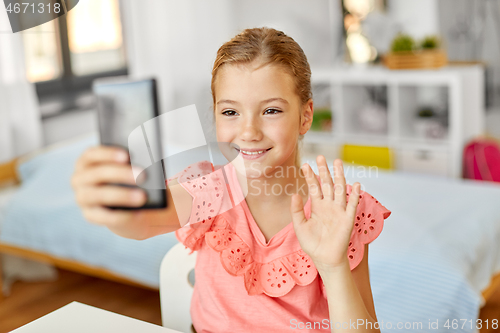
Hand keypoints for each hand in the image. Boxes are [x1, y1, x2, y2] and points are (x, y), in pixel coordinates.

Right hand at [71, 146, 158, 238]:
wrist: (120, 204)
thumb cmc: (124, 179)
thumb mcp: (124, 169)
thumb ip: (129, 165)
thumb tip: (146, 165)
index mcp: (86, 161)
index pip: (92, 154)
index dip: (108, 154)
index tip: (127, 156)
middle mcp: (79, 179)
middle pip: (98, 174)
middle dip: (120, 174)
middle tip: (142, 175)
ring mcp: (82, 198)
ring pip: (100, 195)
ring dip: (122, 195)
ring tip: (142, 196)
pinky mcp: (89, 215)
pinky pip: (104, 216)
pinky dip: (122, 215)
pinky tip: (138, 214)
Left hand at [291, 156, 359, 272]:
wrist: (324, 258)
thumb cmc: (312, 244)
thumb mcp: (299, 226)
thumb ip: (296, 210)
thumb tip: (295, 194)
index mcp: (317, 206)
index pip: (314, 187)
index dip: (310, 176)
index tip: (304, 165)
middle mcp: (329, 205)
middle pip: (327, 184)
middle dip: (324, 171)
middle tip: (320, 157)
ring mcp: (339, 211)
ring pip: (340, 189)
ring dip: (339, 176)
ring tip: (337, 162)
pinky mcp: (347, 219)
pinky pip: (352, 205)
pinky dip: (354, 195)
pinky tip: (356, 184)